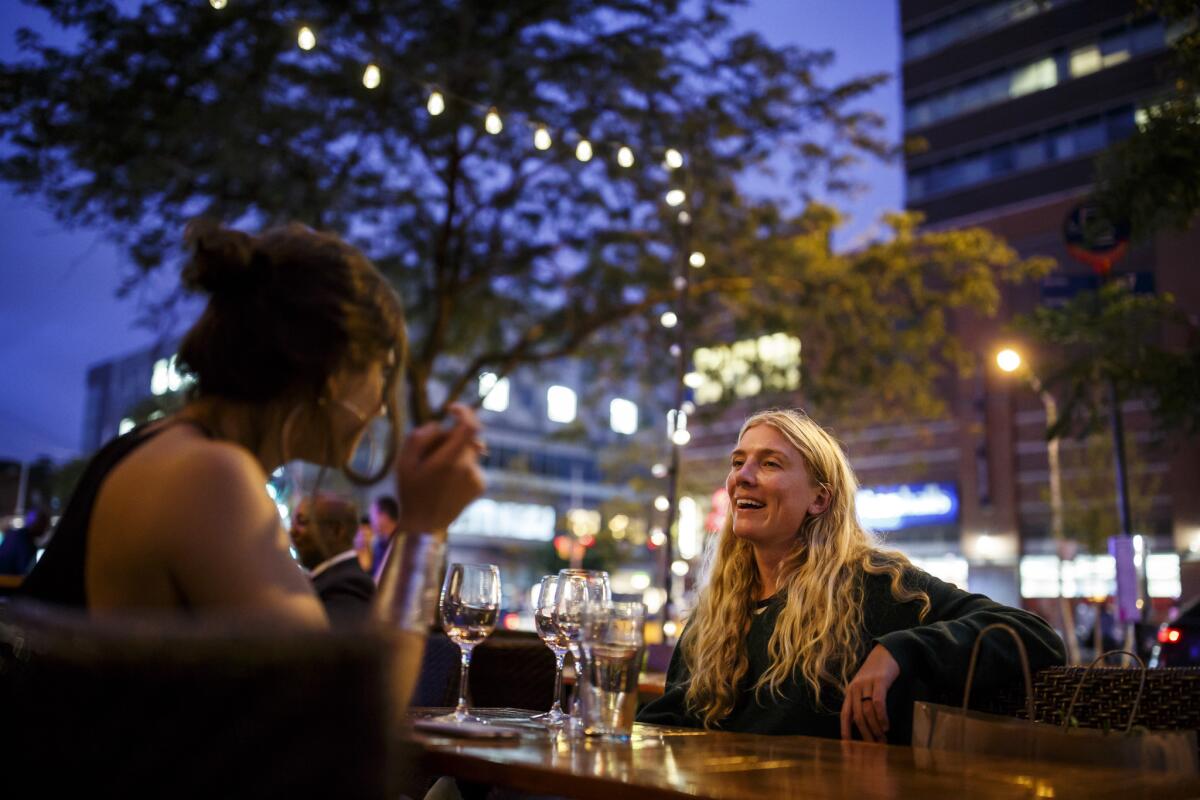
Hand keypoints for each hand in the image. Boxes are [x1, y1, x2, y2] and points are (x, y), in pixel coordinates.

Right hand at [395, 403, 485, 531]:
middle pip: (467, 437)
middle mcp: (468, 468)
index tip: (451, 410)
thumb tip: (438, 424)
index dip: (464, 412)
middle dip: (452, 436)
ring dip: (456, 452)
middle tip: (432, 449)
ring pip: (470, 450)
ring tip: (436, 470)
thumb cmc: (411, 492)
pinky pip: (472, 464)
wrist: (425, 525)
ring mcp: (477, 477)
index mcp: (449, 461)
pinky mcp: (481, 485)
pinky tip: (446, 481)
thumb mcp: (404, 462)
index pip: (470, 426)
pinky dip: (461, 465)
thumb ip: (419, 437)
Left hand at [840, 644, 899, 742]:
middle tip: (874, 747)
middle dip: (865, 734)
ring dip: (875, 728)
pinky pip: (878, 702)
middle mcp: (855, 688)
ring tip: (882, 740)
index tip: (848, 745)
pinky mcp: (879, 681)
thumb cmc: (877, 673)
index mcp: (850, 691)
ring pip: (867, 711)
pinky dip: (881, 716)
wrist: (887, 653)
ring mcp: (866, 684)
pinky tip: (886, 726)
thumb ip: (862, 702)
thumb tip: (863, 724)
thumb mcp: (865, 687)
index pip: (845, 714)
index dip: (845, 730)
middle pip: (857, 716)